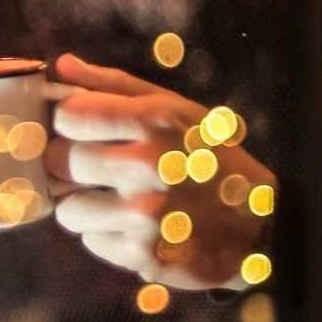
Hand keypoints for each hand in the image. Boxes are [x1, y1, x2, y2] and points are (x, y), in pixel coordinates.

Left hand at [44, 53, 273, 290]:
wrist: (261, 226)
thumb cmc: (210, 159)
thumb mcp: (176, 109)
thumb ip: (114, 85)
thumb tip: (61, 66)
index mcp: (155, 121)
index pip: (68, 116)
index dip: (68, 123)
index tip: (79, 130)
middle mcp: (148, 165)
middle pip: (59, 161)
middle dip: (70, 165)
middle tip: (96, 168)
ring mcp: (145, 214)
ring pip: (67, 209)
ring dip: (84, 206)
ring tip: (116, 200)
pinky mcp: (144, 255)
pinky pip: (91, 241)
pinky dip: (106, 235)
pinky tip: (134, 226)